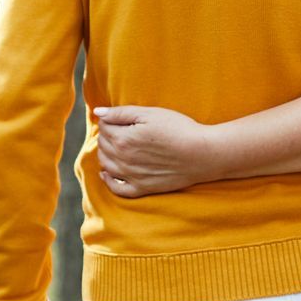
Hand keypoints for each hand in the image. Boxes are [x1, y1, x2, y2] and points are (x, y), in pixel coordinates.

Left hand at [94, 105, 225, 196]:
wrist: (202, 153)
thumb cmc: (178, 129)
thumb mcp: (150, 114)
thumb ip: (121, 113)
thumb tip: (98, 112)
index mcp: (122, 139)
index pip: (104, 127)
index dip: (110, 120)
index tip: (120, 118)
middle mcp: (122, 160)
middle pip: (103, 146)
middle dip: (107, 136)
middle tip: (119, 129)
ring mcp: (131, 176)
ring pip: (106, 165)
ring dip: (106, 154)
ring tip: (115, 146)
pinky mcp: (142, 188)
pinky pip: (117, 189)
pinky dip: (108, 180)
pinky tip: (107, 173)